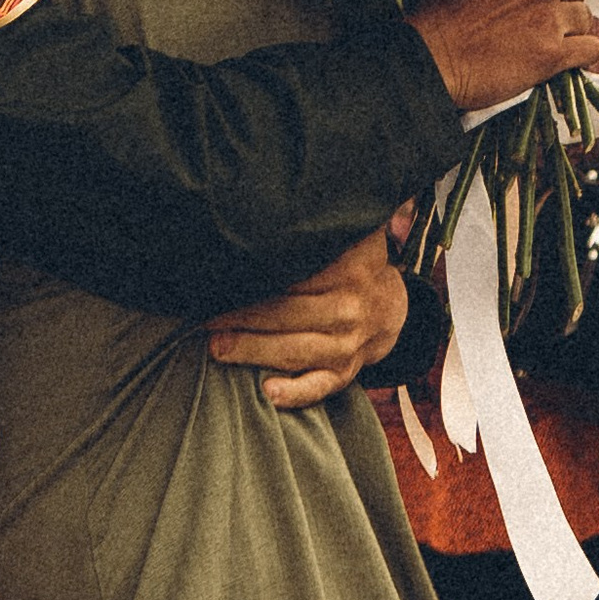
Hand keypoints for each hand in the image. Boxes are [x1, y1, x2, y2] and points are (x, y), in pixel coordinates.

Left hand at [206, 226, 407, 409]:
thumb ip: (320, 228)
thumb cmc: (351, 266)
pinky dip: (296, 393)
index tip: (220, 278)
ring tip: (218, 348)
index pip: (295, 278)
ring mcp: (349, 345)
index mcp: (348, 272)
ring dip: (254, 351)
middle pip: (289, 314)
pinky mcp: (346, 372)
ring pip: (297, 351)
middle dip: (243, 318)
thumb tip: (277, 206)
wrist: (392, 306)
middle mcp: (349, 310)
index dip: (256, 279)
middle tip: (206, 319)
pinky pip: (321, 387)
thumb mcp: (348, 238)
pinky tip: (268, 392)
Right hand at [411, 0, 597, 114]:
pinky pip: (592, 49)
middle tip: (544, 16)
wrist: (430, 59)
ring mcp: (550, 19)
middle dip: (567, 0)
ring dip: (572, 29)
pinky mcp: (553, 55)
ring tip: (545, 40)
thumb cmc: (438, 18)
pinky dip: (580, 55)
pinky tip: (560, 59)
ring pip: (586, 18)